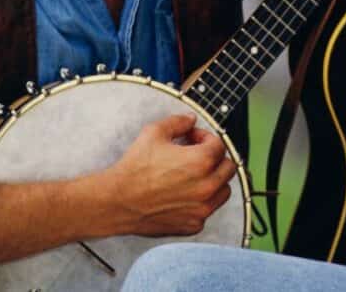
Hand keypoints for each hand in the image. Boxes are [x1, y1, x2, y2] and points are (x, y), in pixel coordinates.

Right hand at [103, 114, 236, 235]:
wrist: (116, 201)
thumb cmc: (133, 169)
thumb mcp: (154, 133)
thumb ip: (178, 122)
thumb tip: (190, 120)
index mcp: (202, 161)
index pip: (219, 144)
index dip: (205, 137)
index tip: (193, 139)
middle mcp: (207, 186)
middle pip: (228, 167)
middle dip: (215, 158)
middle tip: (197, 156)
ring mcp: (201, 208)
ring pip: (224, 191)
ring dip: (214, 181)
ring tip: (194, 176)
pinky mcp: (193, 225)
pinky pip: (208, 211)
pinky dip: (201, 202)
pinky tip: (184, 195)